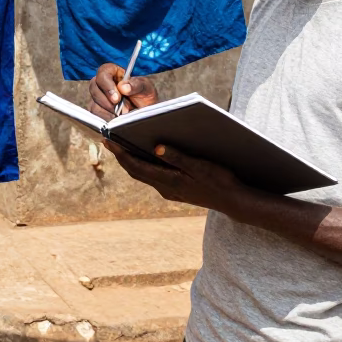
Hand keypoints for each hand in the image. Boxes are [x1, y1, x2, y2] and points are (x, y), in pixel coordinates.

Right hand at [88, 63, 158, 121]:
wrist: (145, 112)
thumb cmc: (144, 96)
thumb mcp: (145, 88)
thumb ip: (136, 85)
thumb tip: (123, 87)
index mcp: (112, 72)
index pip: (103, 72)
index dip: (107, 85)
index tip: (117, 98)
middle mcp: (102, 83)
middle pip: (94, 88)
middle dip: (107, 101)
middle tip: (121, 110)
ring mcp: (98, 97)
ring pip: (93, 103)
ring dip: (108, 112)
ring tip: (122, 115)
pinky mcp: (97, 110)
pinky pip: (95, 115)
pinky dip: (106, 119)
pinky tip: (116, 120)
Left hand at [106, 142, 250, 213]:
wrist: (233, 201)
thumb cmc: (219, 181)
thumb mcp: (199, 167)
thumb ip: (177, 157)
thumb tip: (156, 148)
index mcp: (168, 181)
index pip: (136, 166)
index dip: (120, 153)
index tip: (108, 140)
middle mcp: (165, 188)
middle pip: (135, 170)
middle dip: (121, 155)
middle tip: (109, 139)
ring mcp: (170, 191)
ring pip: (143, 175)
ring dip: (132, 161)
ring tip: (123, 144)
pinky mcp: (176, 191)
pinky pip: (153, 177)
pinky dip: (145, 165)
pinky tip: (147, 155)